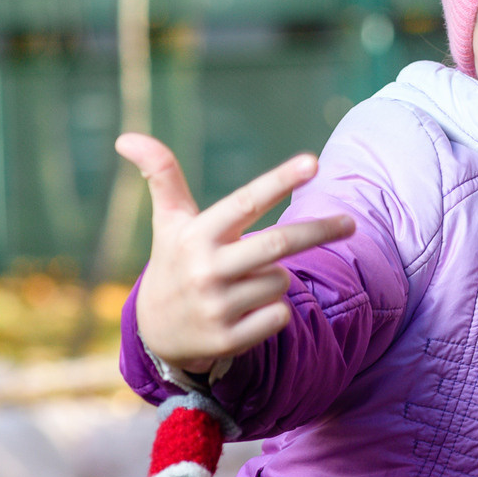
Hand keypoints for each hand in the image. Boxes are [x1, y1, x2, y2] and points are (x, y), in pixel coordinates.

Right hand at [120, 134, 355, 372]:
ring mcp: (217, 306)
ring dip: (276, 279)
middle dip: (319, 231)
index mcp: (197, 235)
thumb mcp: (168, 222)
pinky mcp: (228, 339)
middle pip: (279, 245)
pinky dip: (275, 311)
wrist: (157, 334)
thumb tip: (126, 137)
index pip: (246, 202)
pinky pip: (280, 316)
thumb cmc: (174, 263)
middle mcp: (206, 269)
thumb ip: (161, 177)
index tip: (313, 162)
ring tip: (246, 283)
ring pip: (281, 281)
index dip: (280, 180)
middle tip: (351, 223)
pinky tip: (248, 312)